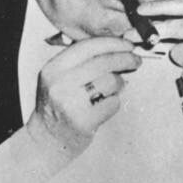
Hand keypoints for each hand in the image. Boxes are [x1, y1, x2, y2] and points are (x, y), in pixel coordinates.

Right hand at [28, 37, 139, 159]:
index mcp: (53, 69)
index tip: (127, 45)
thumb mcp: (58, 78)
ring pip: (111, 81)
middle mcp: (59, 84)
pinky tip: (104, 106)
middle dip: (125, 59)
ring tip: (111, 91)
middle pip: (103, 62)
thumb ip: (82, 62)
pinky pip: (113, 103)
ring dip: (118, 84)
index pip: (88, 46)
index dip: (112, 43)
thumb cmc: (57, 107)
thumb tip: (117, 49)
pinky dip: (114, 103)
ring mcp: (71, 103)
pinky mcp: (84, 121)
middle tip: (135, 60)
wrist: (46, 139)